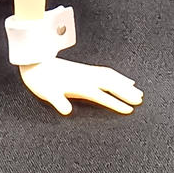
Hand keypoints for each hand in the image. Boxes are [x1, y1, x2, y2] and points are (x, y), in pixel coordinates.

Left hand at [18, 59, 142, 115]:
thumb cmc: (39, 80)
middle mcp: (85, 76)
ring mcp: (85, 72)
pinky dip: (117, 76)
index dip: (115, 102)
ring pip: (110, 77)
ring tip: (137, 91)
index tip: (129, 109)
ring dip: (124, 84)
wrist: (33, 62)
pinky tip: (123, 80)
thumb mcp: (46, 94)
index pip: (102, 94)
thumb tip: (66, 110)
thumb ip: (57, 101)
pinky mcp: (84, 70)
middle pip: (110, 83)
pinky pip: (106, 72)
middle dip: (126, 91)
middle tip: (141, 100)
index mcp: (79, 84)